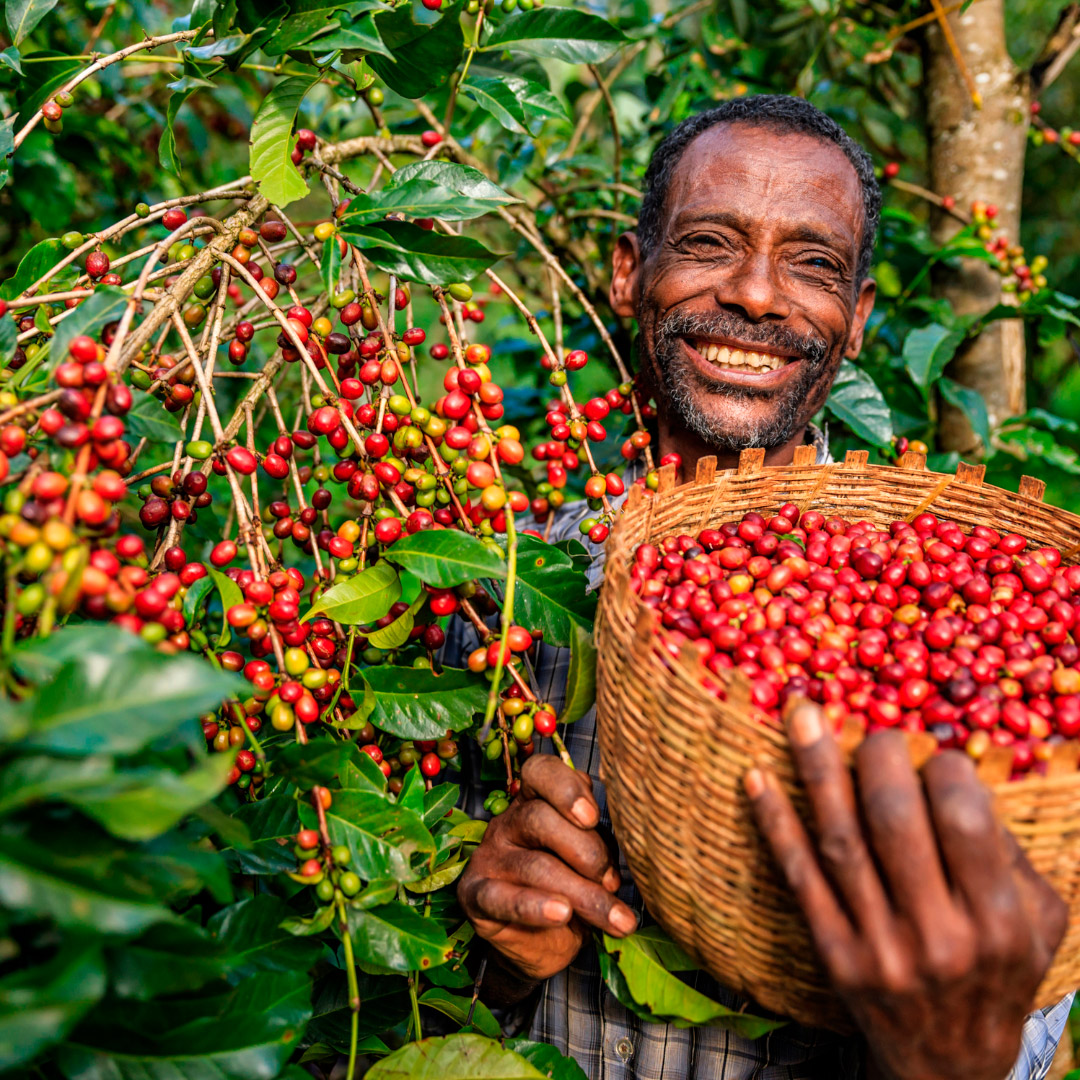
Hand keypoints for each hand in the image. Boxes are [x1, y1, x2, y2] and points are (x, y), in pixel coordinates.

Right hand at [459, 755, 637, 986]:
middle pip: (539, 818)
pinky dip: (533, 907)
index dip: (566, 787)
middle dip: (587, 852)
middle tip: (613, 882)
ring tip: (616, 918)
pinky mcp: (477, 896)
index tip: (593, 817)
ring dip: (583, 893)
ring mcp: (489, 859)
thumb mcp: (589, 856)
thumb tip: (631, 846)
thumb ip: (599, 841)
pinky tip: (561, 914)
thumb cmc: (571, 885)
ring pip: (534, 865)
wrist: (540, 941)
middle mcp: (508, 823)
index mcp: (535, 801)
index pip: (540, 772)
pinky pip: (502, 898)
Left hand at [745, 703, 1066, 1079]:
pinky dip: (776, 823)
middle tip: (873, 731)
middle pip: (893, 818)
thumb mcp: (1036, 925)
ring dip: (815, 766)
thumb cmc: (998, 973)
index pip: (964, 818)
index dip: (944, 768)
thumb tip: (961, 771)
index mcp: (996, 920)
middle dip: (877, 755)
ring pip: (840, 839)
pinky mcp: (833, 955)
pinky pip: (799, 877)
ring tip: (799, 711)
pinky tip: (757, 777)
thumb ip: (1010, 853)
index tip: (935, 755)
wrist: (949, 1066)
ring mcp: (879, 946)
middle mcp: (937, 934)